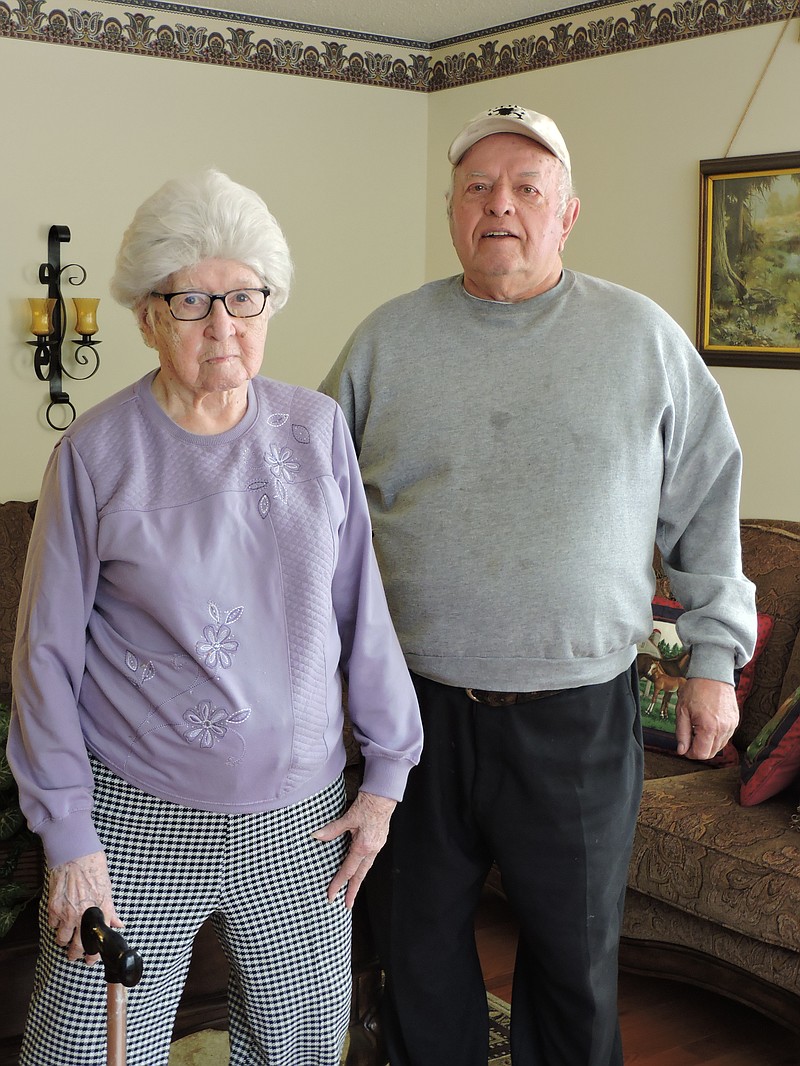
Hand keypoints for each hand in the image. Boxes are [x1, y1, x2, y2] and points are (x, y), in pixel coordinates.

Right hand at [47, 851, 122, 963]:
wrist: (75, 854)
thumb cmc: (94, 868)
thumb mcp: (107, 889)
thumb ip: (111, 910)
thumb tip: (119, 924)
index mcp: (100, 912)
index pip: (96, 944)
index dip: (93, 956)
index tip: (91, 960)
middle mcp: (83, 917)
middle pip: (76, 949)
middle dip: (76, 954)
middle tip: (75, 954)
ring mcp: (67, 914)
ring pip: (61, 940)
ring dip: (64, 940)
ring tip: (66, 937)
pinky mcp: (53, 908)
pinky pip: (52, 925)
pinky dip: (55, 924)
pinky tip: (59, 919)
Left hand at [312, 790, 396, 908]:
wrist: (383, 796)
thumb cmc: (367, 805)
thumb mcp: (347, 817)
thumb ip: (331, 830)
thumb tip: (316, 836)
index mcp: (363, 846)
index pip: (347, 871)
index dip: (338, 884)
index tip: (331, 896)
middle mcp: (372, 849)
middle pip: (360, 875)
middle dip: (352, 891)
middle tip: (346, 905)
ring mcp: (377, 846)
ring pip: (366, 867)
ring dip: (358, 880)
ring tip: (352, 890)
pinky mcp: (379, 841)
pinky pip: (370, 859)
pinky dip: (363, 866)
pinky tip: (359, 867)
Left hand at [674, 677, 738, 760]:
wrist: (713, 674)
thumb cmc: (696, 689)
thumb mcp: (682, 711)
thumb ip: (682, 733)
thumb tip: (681, 750)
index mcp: (709, 727)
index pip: (701, 754)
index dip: (690, 753)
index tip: (684, 747)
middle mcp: (724, 729)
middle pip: (711, 753)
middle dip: (699, 749)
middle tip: (690, 738)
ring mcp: (732, 725)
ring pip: (719, 746)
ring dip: (708, 743)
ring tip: (698, 728)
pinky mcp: (735, 721)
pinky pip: (725, 736)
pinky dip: (716, 736)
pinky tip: (708, 725)